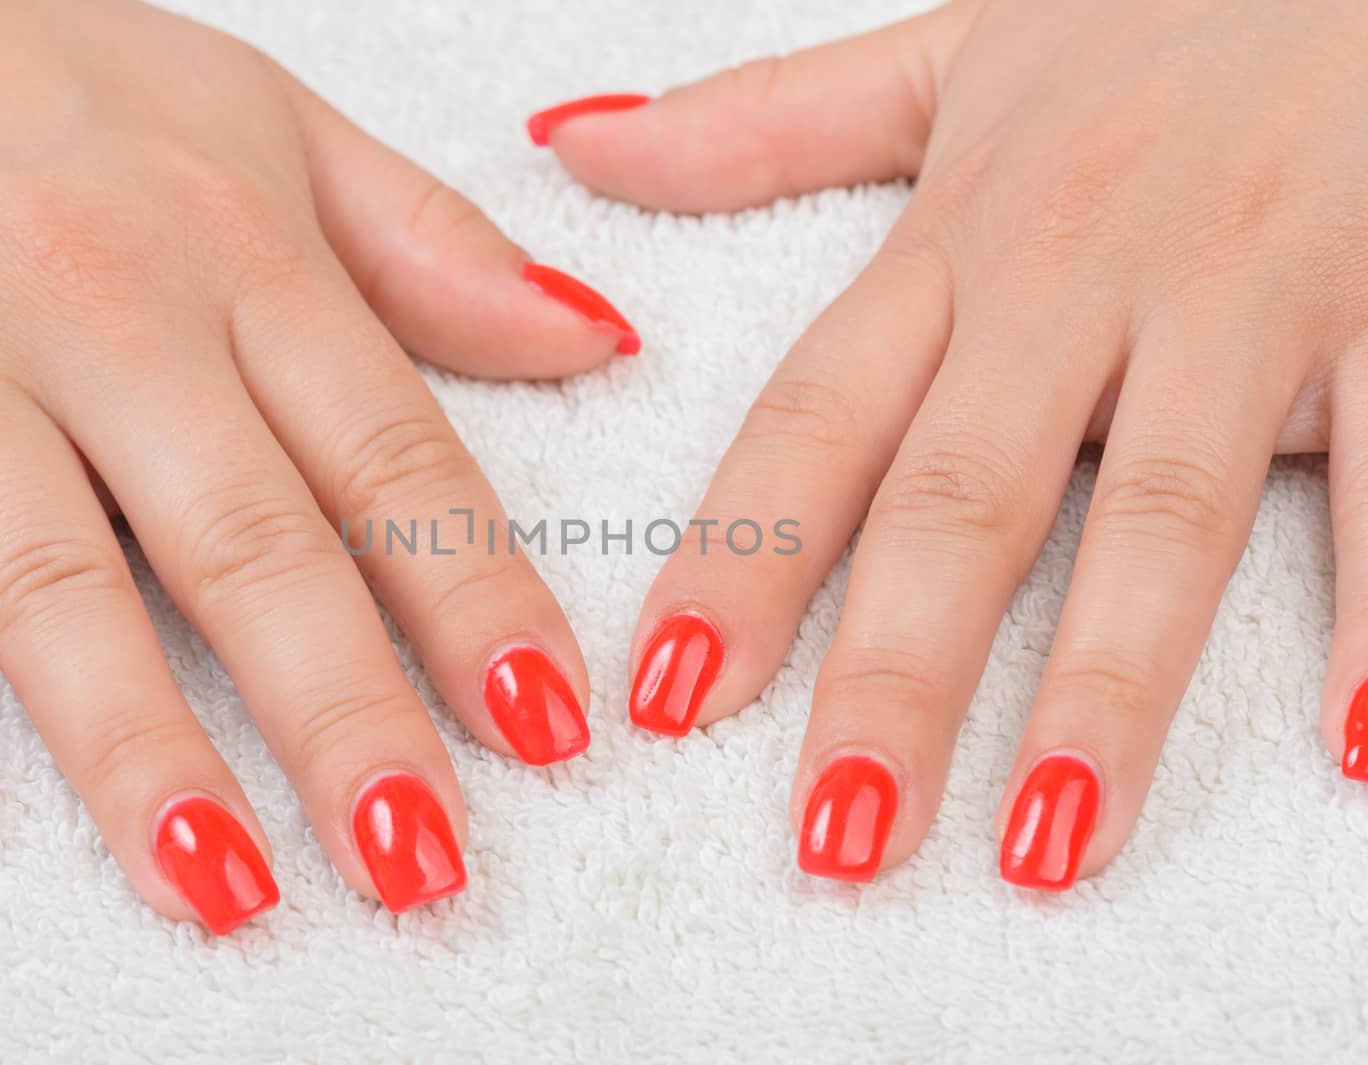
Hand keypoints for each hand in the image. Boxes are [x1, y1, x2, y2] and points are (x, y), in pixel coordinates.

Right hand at [0, 0, 636, 932]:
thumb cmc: (53, 72)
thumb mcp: (268, 123)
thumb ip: (430, 243)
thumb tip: (589, 336)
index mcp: (240, 257)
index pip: (392, 454)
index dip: (478, 597)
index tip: (548, 725)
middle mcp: (104, 320)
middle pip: (246, 544)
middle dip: (340, 715)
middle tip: (417, 860)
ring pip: (52, 580)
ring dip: (139, 744)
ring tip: (225, 885)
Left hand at [532, 0, 1367, 887]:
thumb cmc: (1161, 11)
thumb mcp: (952, 53)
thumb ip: (763, 119)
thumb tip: (581, 146)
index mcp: (965, 235)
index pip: (815, 419)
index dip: (737, 562)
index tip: (666, 698)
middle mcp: (1084, 274)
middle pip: (964, 499)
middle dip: (894, 676)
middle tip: (836, 837)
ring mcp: (1248, 291)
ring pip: (1160, 511)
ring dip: (1103, 687)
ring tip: (1045, 844)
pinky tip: (1343, 743)